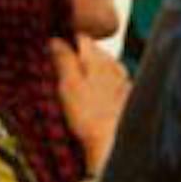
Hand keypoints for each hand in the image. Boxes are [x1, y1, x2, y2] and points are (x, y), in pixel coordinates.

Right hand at [51, 39, 129, 173]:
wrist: (115, 144)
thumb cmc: (90, 116)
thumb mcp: (68, 85)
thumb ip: (63, 59)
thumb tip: (55, 40)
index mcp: (97, 58)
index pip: (80, 37)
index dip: (65, 42)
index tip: (53, 53)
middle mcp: (114, 64)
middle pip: (92, 52)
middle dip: (77, 58)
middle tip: (61, 74)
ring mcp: (123, 81)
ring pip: (102, 68)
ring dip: (89, 74)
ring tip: (76, 91)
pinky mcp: (126, 98)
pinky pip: (110, 85)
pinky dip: (100, 88)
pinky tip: (92, 103)